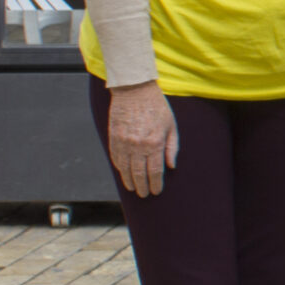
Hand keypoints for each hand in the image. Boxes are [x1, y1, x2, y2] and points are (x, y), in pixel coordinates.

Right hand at [104, 82, 179, 196]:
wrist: (134, 90)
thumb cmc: (156, 106)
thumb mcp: (171, 125)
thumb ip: (172, 147)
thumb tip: (171, 166)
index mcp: (154, 143)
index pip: (154, 171)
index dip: (155, 184)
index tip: (156, 191)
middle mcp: (137, 145)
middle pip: (139, 173)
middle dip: (142, 187)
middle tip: (145, 194)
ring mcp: (123, 142)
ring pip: (125, 169)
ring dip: (129, 181)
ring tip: (133, 189)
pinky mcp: (113, 138)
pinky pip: (115, 158)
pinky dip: (119, 168)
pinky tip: (123, 174)